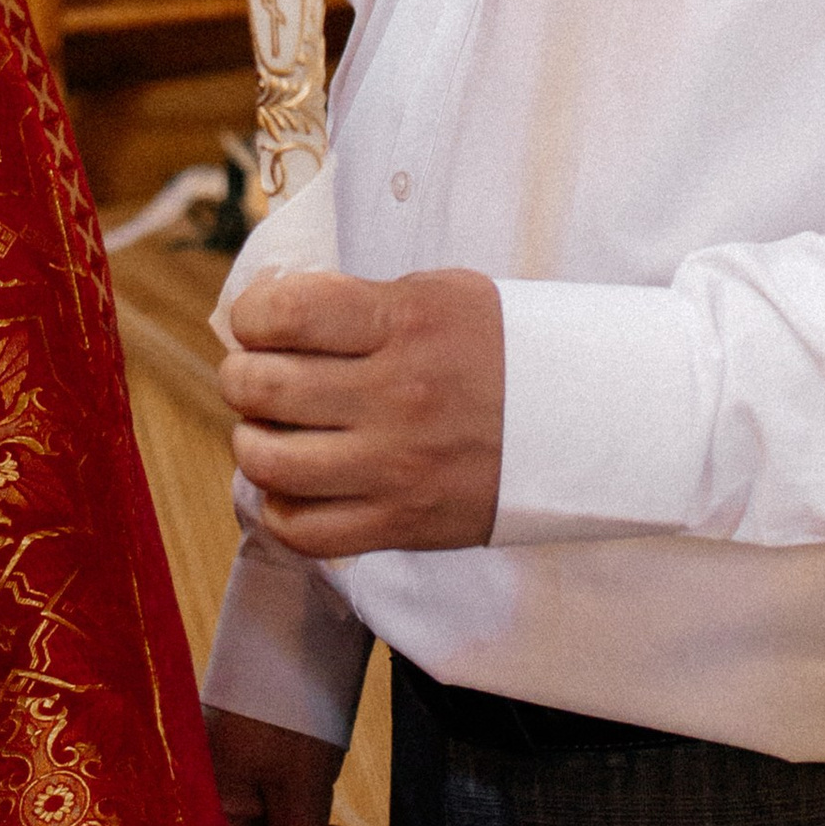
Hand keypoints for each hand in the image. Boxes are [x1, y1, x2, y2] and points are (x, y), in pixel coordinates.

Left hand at [220, 266, 504, 553]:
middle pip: (263, 387)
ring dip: (252, 442)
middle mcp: (396, 394)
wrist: (583, 421)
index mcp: (405, 322)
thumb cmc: (500, 347)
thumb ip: (358, 301)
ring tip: (268, 431)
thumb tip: (271, 312)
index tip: (256, 321)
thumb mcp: (438, 294)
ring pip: (271, 462)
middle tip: (253, 377)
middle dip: (240, 377)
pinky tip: (291, 485)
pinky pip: (305, 531)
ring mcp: (397, 466)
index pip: (285, 313)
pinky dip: (279, 508)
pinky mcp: (403, 523)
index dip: (250, 315)